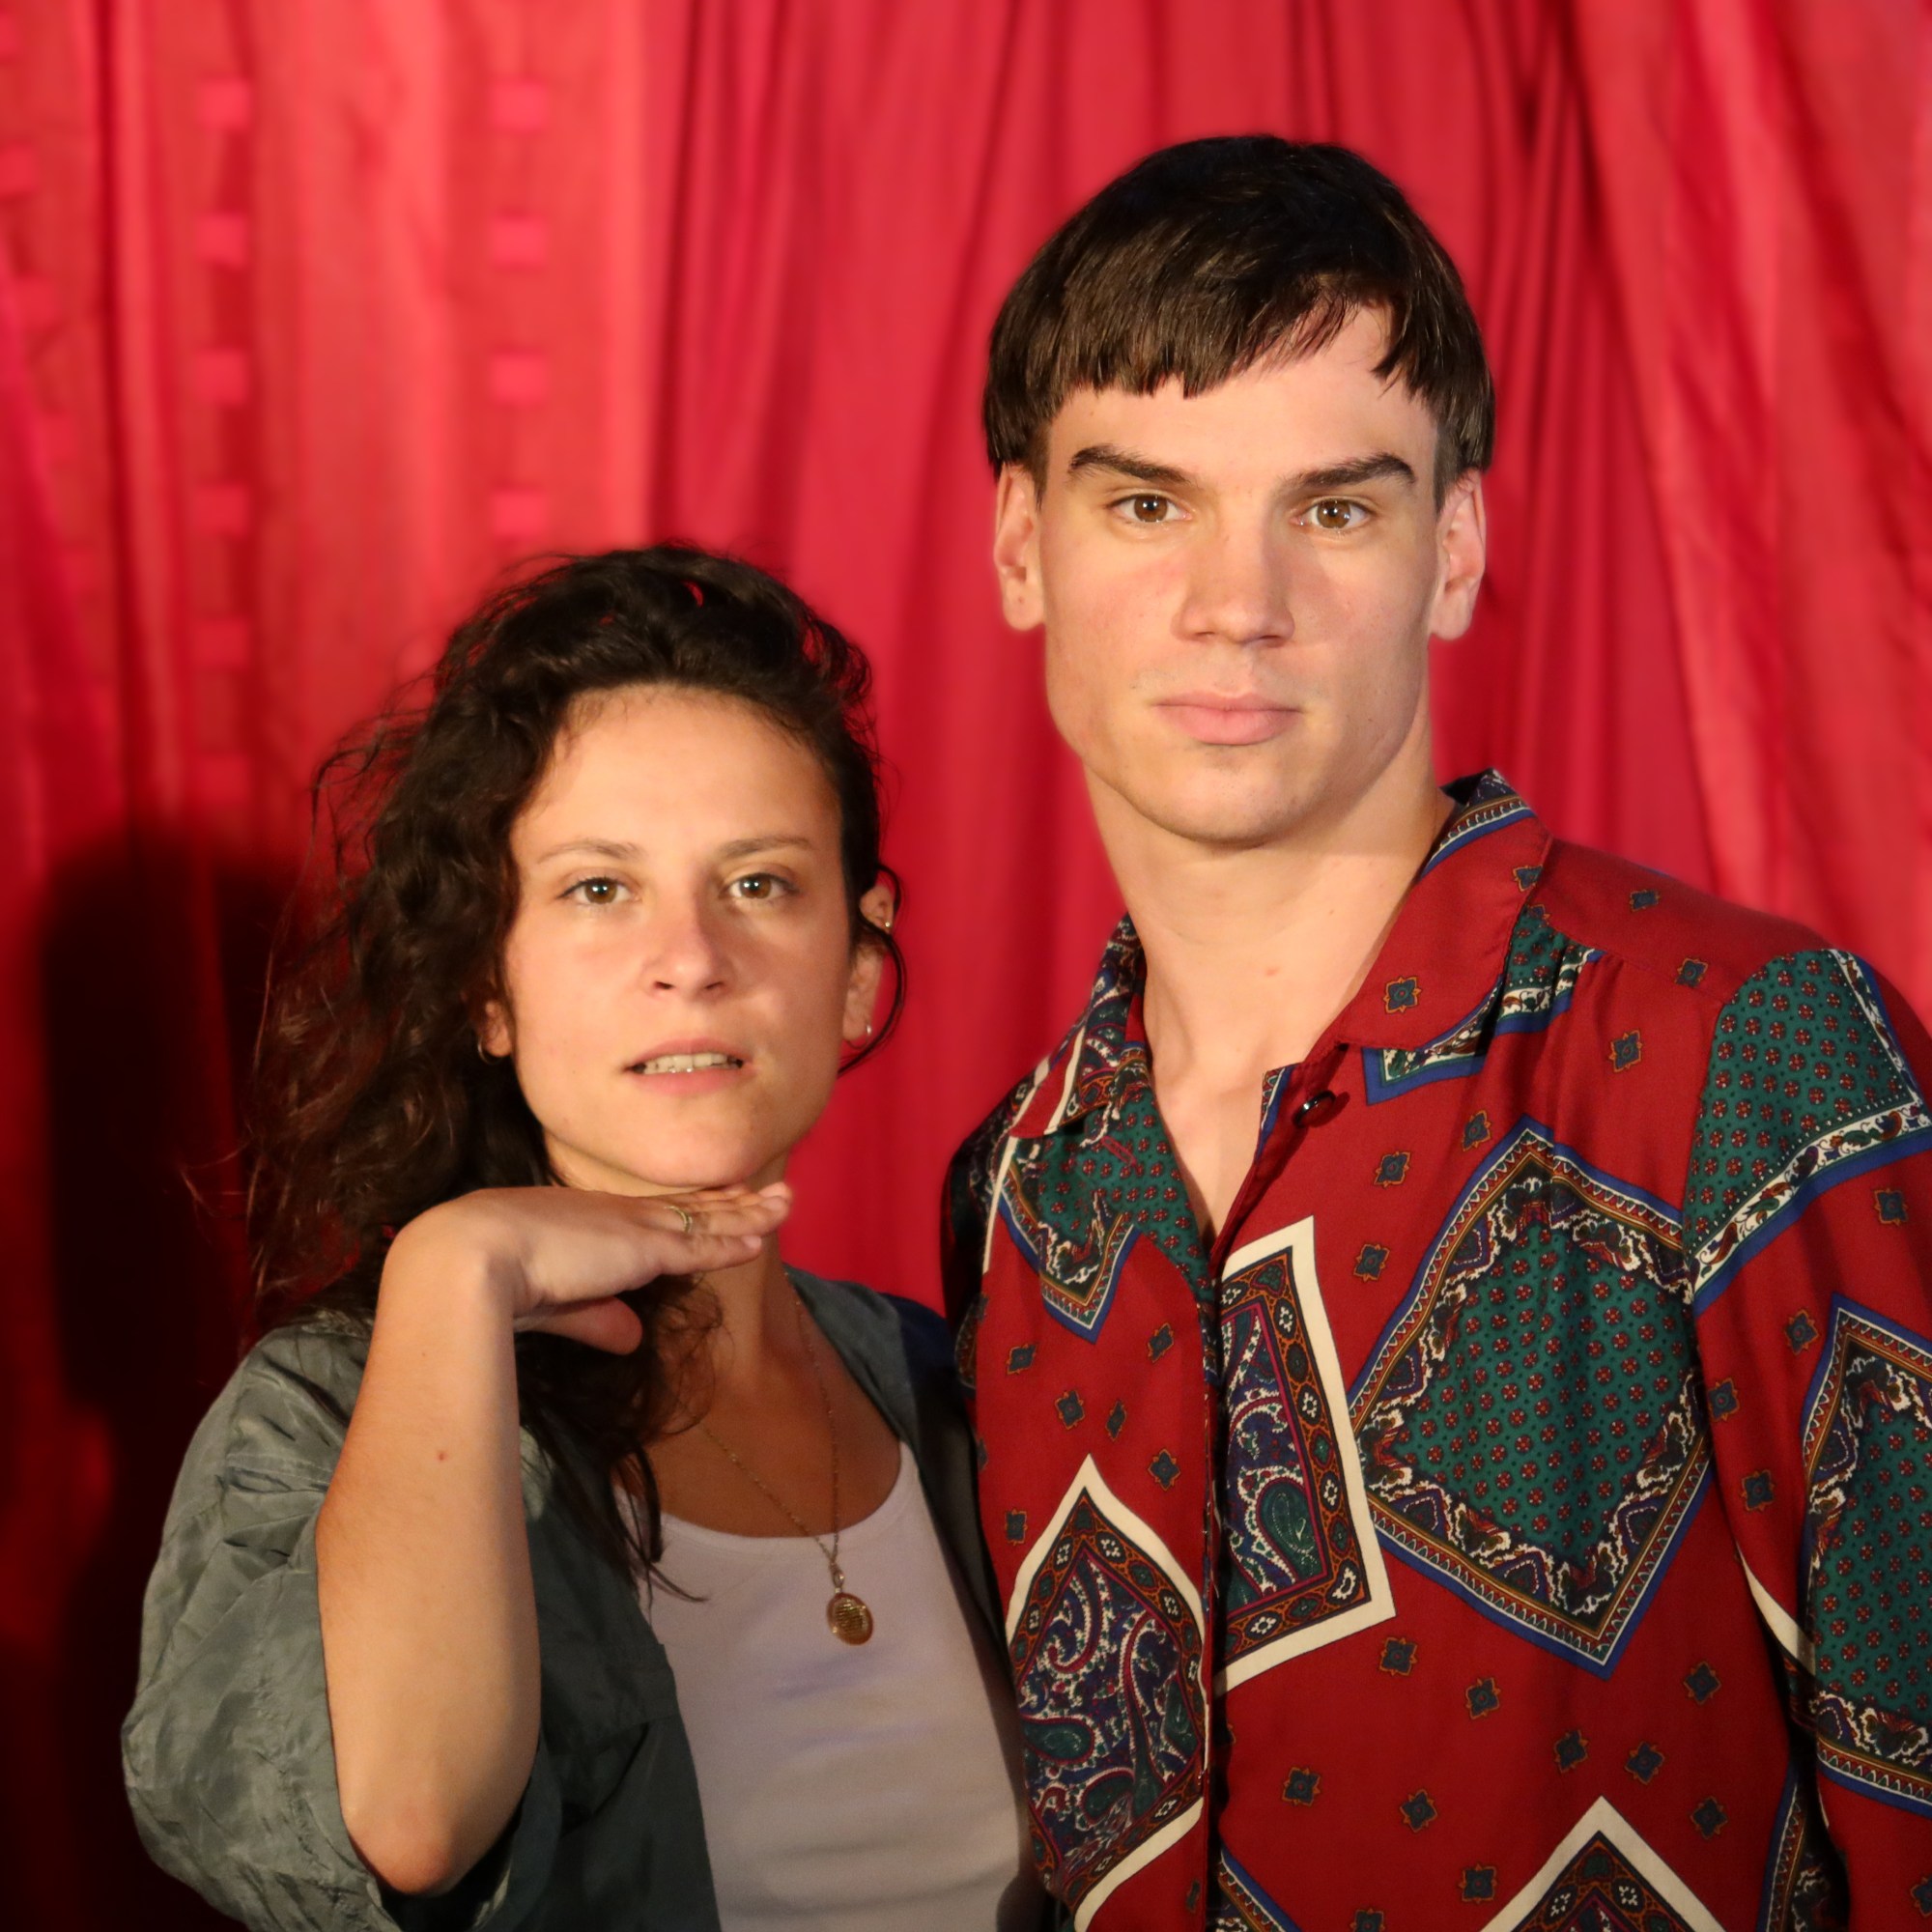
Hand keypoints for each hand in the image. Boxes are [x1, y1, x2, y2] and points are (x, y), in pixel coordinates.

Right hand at [381, 1182, 790, 1353]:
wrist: (466, 1259)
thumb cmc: (490, 1281)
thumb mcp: (554, 1306)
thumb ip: (595, 1319)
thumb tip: (633, 1338)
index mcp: (586, 1221)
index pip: (652, 1214)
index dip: (689, 1208)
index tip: (719, 1197)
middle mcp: (615, 1216)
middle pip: (688, 1207)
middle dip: (731, 1201)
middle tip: (771, 1191)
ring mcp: (631, 1228)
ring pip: (705, 1218)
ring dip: (749, 1213)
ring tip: (786, 1201)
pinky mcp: (642, 1248)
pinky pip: (701, 1243)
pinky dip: (735, 1239)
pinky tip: (763, 1235)